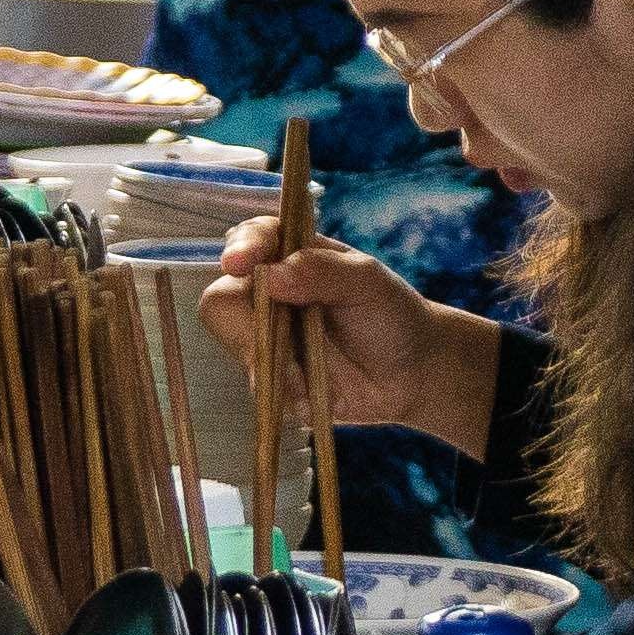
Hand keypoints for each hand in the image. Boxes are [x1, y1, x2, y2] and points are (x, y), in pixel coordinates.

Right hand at [200, 222, 502, 449]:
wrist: (413, 375)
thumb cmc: (392, 315)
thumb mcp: (368, 283)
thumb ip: (322, 271)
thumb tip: (271, 273)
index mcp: (290, 255)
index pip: (249, 241)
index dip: (240, 249)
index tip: (239, 263)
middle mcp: (269, 293)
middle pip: (220, 300)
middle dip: (248, 325)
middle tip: (281, 338)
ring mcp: (268, 337)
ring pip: (238, 348)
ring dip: (272, 365)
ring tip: (310, 376)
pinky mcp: (274, 378)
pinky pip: (260, 387)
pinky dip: (286, 392)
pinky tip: (314, 393)